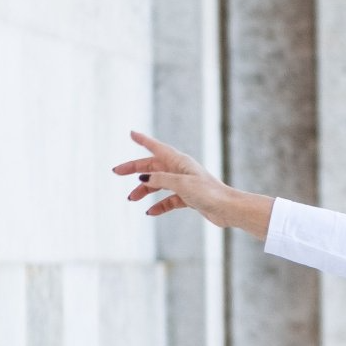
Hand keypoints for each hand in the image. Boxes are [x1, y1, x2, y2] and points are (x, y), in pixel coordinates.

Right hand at [112, 133, 272, 237]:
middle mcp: (181, 170)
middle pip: (152, 167)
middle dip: (134, 170)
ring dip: (144, 191)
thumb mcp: (181, 184)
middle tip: (116, 172)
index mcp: (179, 161)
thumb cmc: (208, 193)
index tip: (131, 133)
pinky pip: (169, 200)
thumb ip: (161, 180)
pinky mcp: (189, 198)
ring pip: (158, 184)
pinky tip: (150, 212)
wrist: (229, 209)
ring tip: (132, 199)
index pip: (157, 148)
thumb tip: (144, 180)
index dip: (143, 140)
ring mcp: (184, 184)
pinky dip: (159, 205)